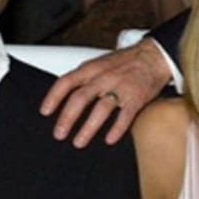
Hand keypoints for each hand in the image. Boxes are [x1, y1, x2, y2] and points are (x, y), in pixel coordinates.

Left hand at [40, 38, 172, 147]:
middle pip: (80, 98)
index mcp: (92, 68)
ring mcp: (121, 87)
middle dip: (67, 118)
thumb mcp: (100, 64)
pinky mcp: (136, 98)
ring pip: (101, 109)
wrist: (154, 56)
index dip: (53, 97)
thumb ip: (84, 78)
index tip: (45, 112)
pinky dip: (116, 129)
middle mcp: (104, 77)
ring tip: (79, 142)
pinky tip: (109, 139)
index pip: (67, 81)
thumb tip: (66, 96)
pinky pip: (125, 116)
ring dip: (88, 128)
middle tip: (59, 134)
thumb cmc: (125, 62)